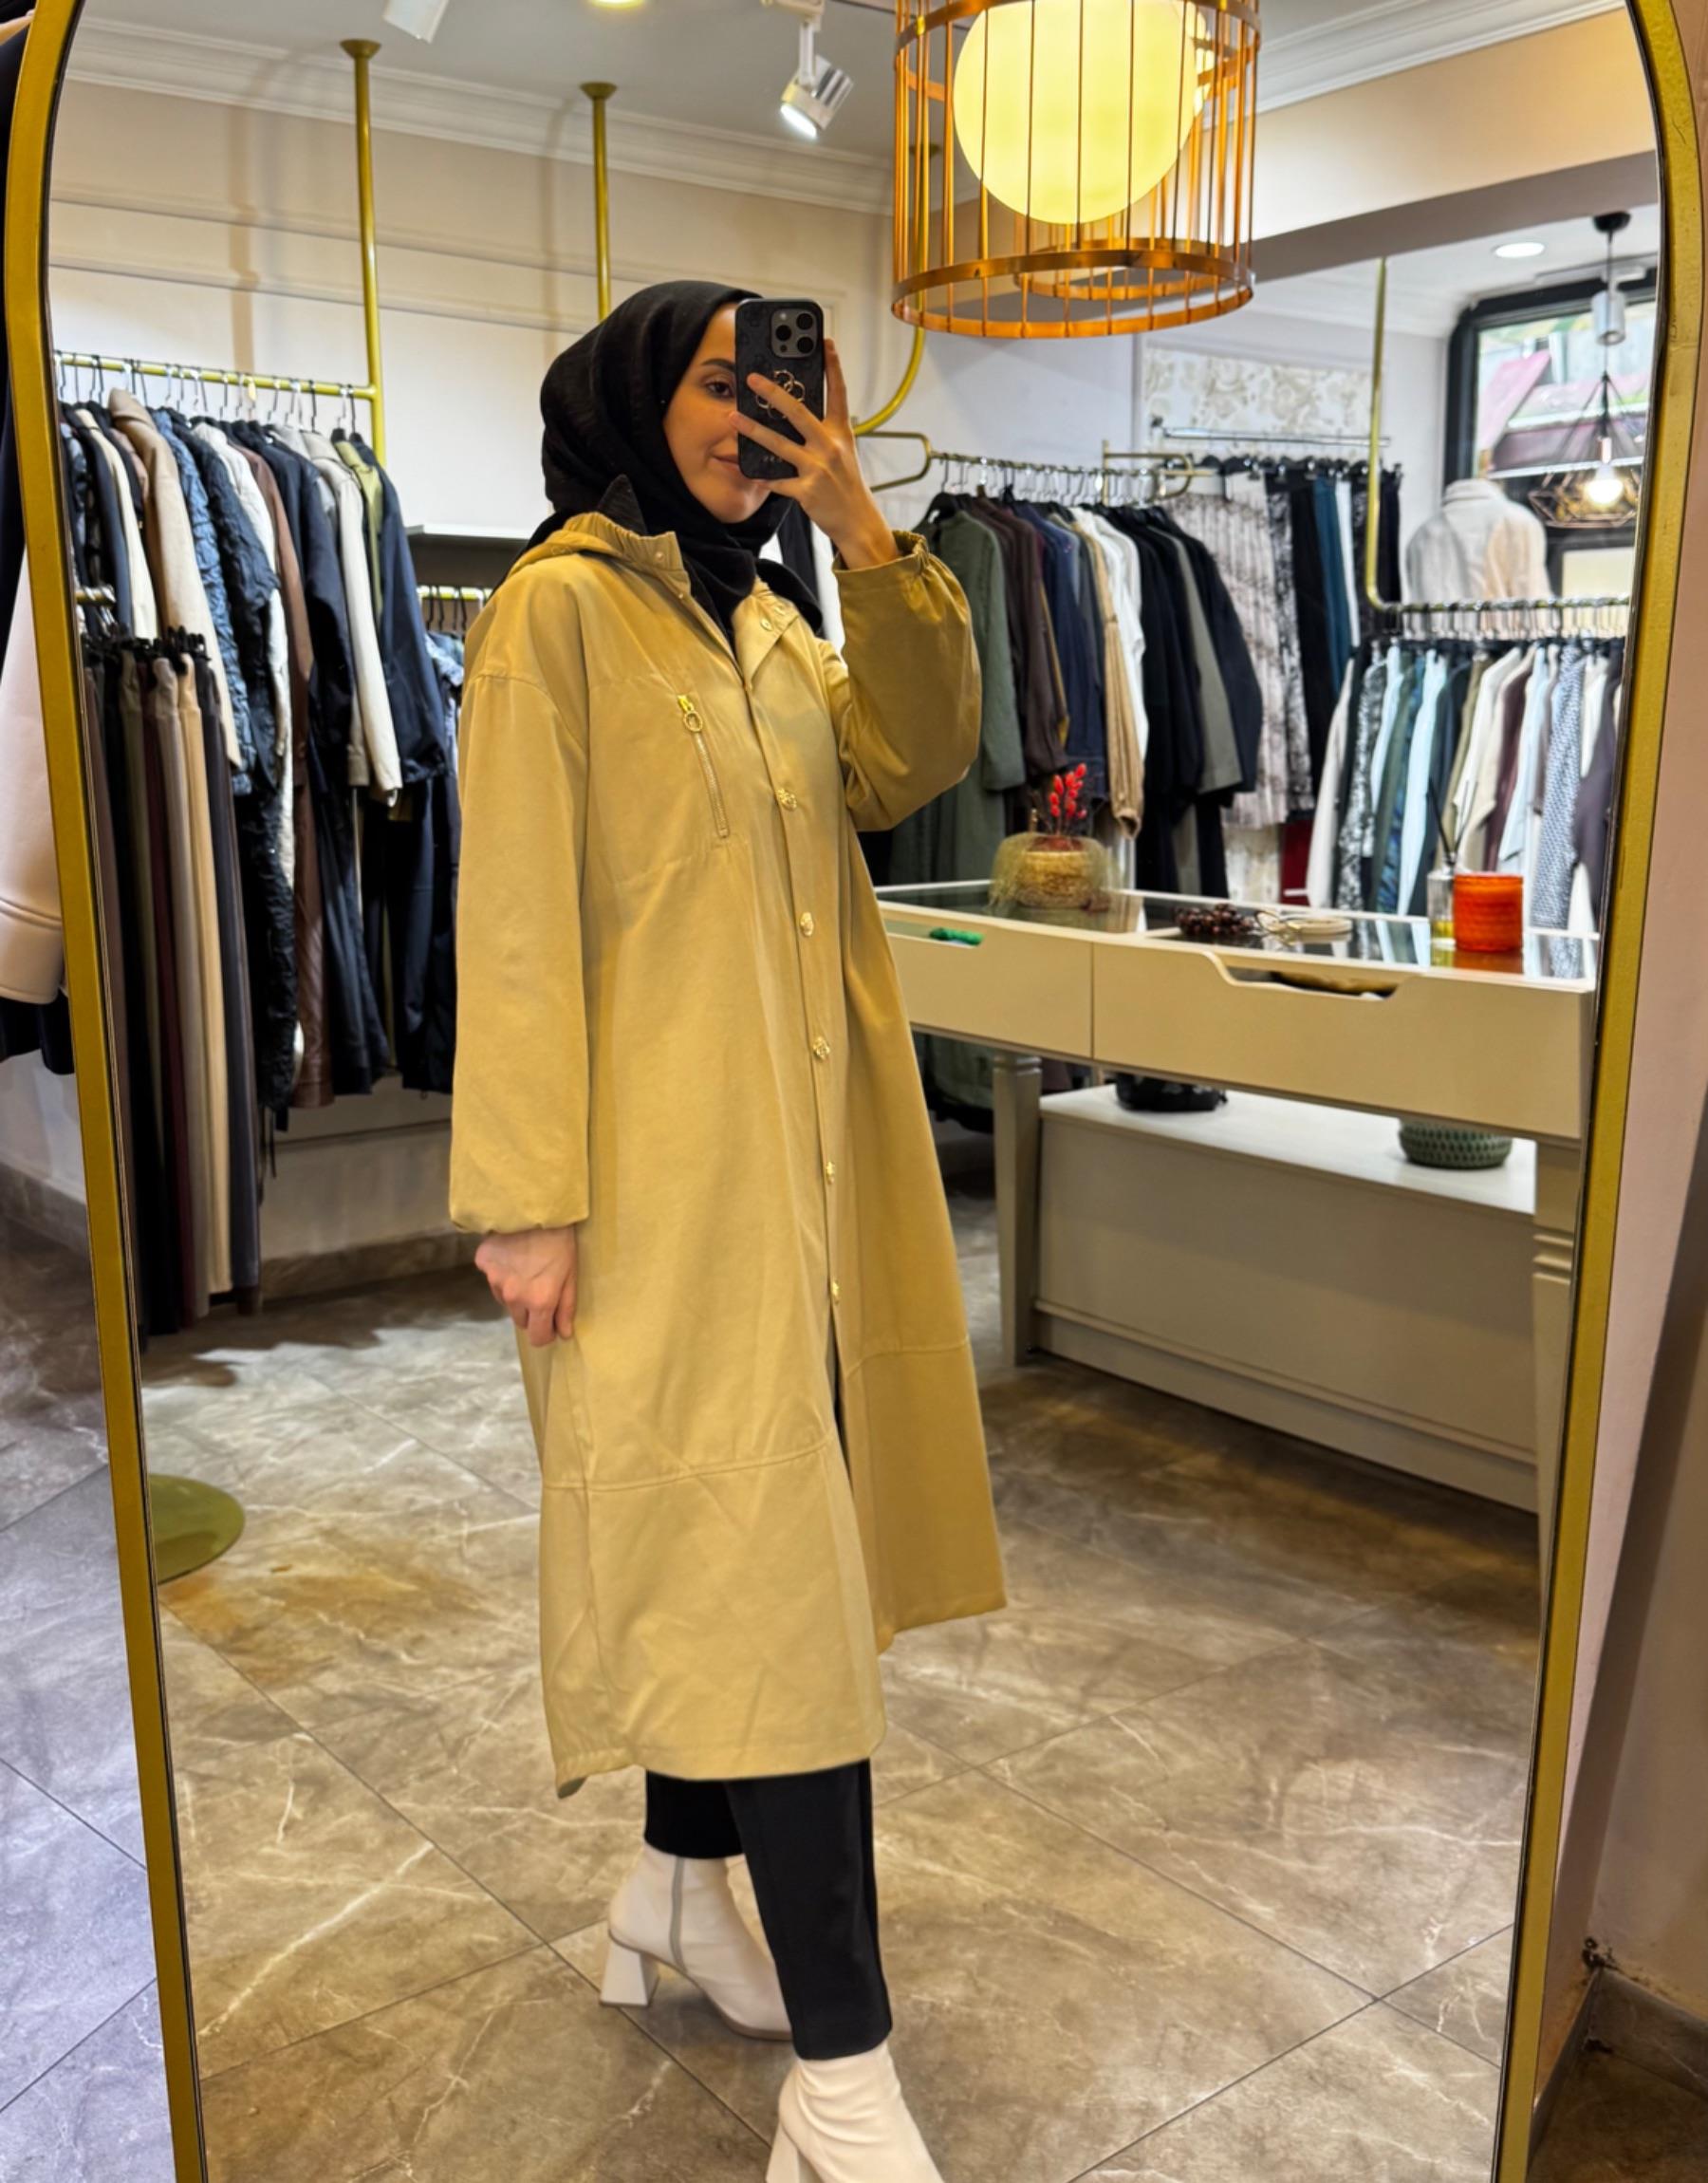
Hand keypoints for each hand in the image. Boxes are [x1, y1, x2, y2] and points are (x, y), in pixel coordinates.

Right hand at [475, 1226, 577, 1346]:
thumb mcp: (571, 1275)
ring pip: (505, 1301)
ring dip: (515, 1294)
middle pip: (520, 1321)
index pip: (537, 1337)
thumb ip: (566, 1308)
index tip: (551, 1324)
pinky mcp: (483, 1264)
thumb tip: (564, 1334)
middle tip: (541, 1289)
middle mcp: (513, 1297)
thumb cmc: (560, 1242)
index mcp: (539, 1302)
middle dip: (531, 1313)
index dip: (546, 1333)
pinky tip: (512, 1256)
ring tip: (527, 1269)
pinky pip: (492, 1278)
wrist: (534, 1208)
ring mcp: (494, 1281)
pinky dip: (502, 1273)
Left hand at [737, 337, 898, 569]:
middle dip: (773, 393)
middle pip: (798, 412)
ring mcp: (818, 469)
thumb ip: (823, 433)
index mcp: (841, 433)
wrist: (858, 521)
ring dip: (752, 430)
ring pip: (779, 444)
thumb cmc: (847, 485)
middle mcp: (830, 446)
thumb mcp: (843, 453)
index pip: (838, 393)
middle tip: (752, 379)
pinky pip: (778, 481)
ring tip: (732, 418)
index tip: (825, 341)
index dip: (833, 366)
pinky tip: (750, 471)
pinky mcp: (807, 491)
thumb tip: (795, 414)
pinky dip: (763, 477)